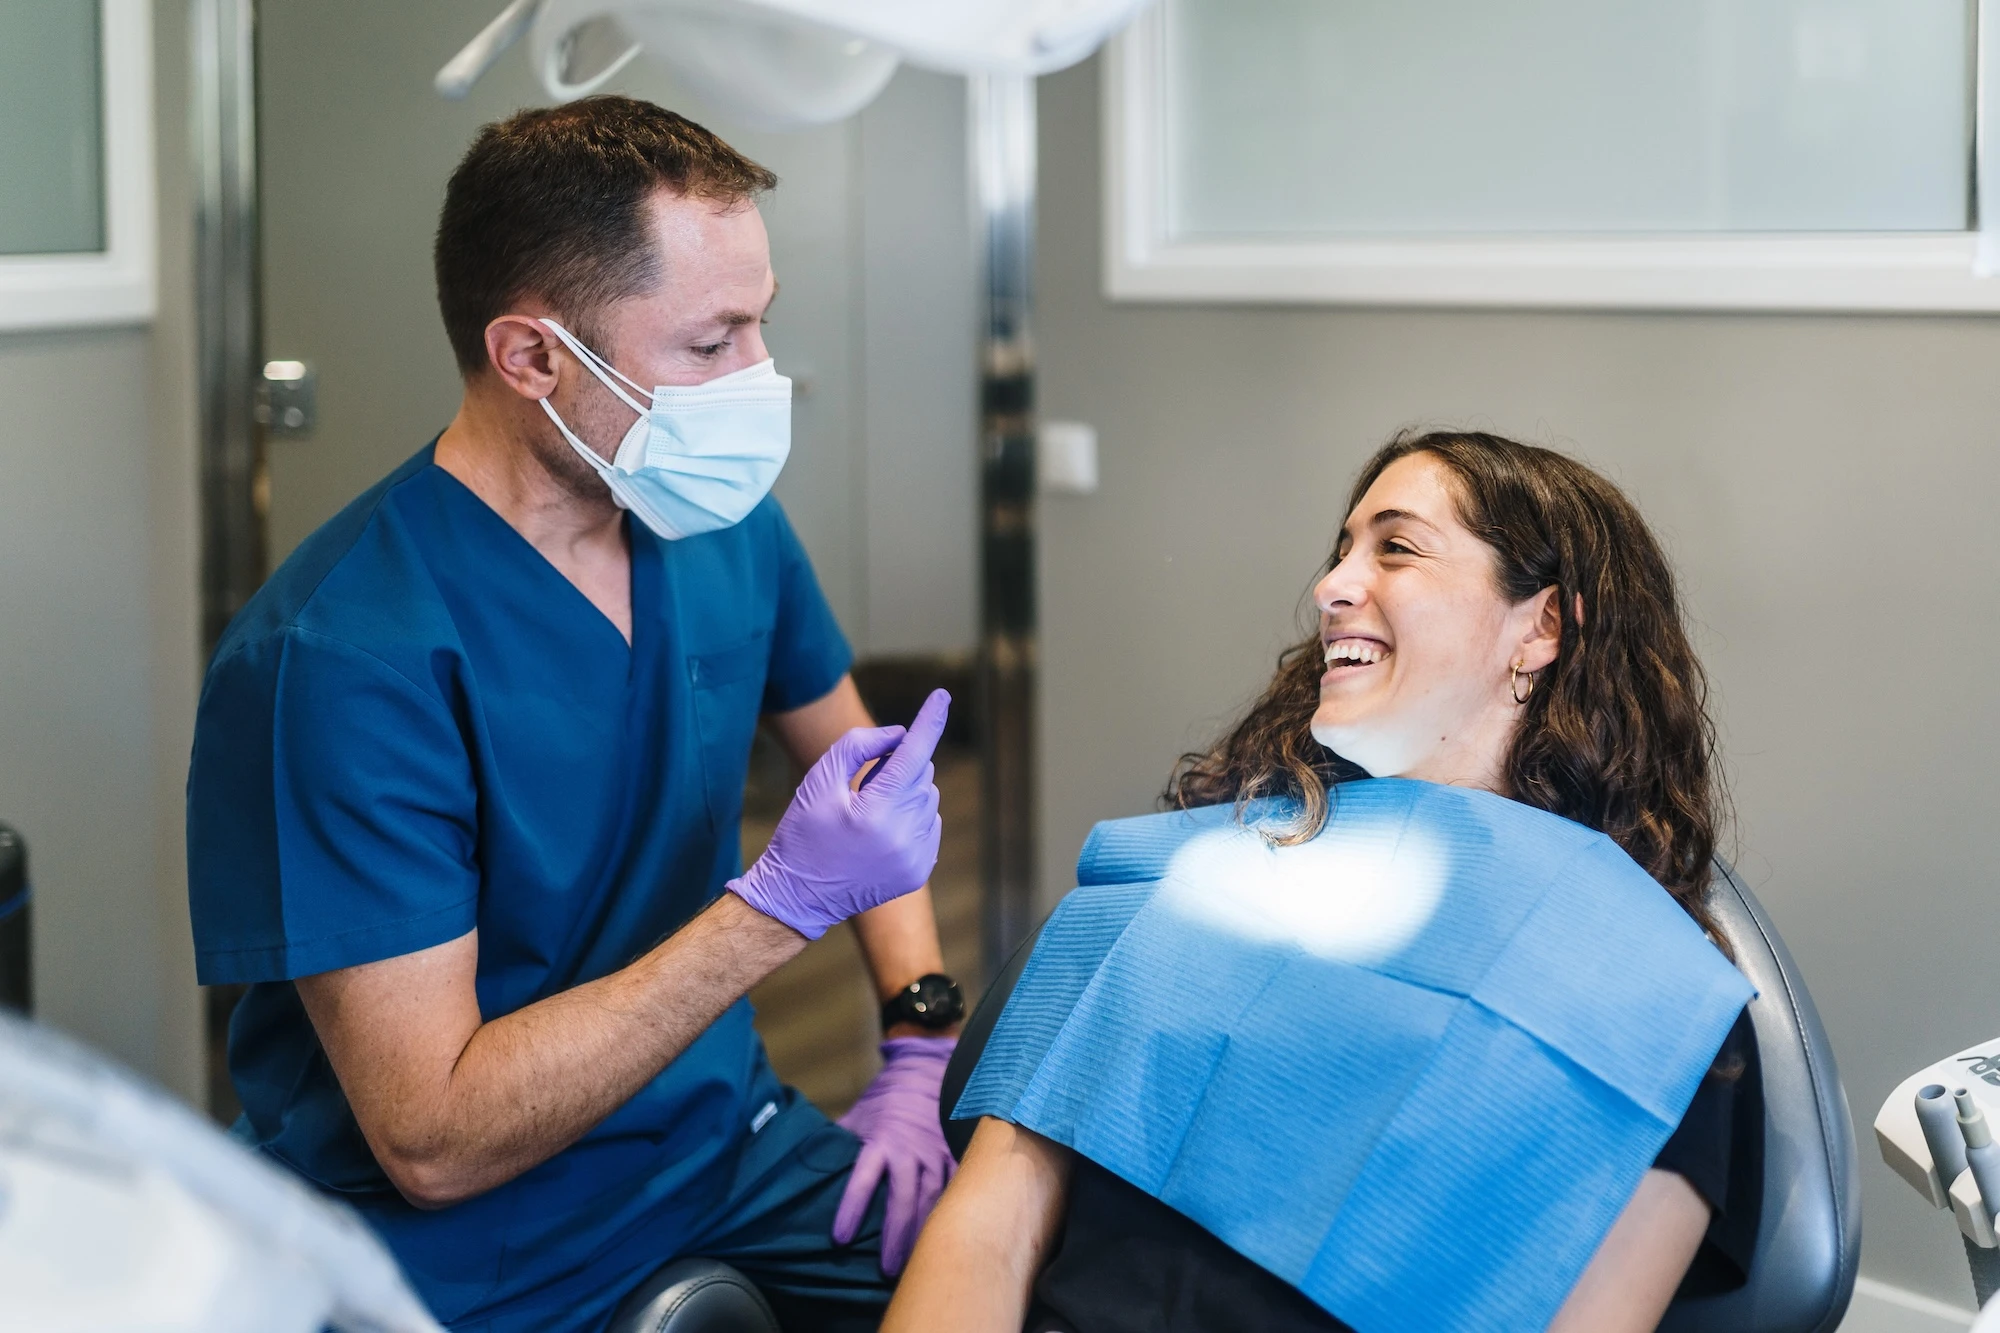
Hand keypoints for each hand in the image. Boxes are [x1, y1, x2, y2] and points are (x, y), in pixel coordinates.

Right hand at [728, 690, 947, 940]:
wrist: (797, 898)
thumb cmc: (802, 834)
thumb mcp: (818, 781)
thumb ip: (858, 746)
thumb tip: (899, 735)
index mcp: (876, 811)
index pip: (914, 754)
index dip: (929, 721)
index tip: (942, 695)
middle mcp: (903, 836)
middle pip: (921, 775)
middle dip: (899, 766)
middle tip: (863, 782)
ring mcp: (915, 857)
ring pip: (928, 798)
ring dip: (905, 791)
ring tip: (866, 811)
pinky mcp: (918, 871)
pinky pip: (929, 825)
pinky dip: (912, 816)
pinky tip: (879, 830)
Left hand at [832, 1035, 958, 1274]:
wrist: (927, 1071)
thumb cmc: (886, 1099)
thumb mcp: (859, 1116)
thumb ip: (839, 1142)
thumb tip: (805, 1163)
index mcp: (880, 1140)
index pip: (862, 1180)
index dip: (851, 1209)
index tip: (841, 1238)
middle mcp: (909, 1151)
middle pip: (901, 1201)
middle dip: (893, 1237)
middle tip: (883, 1270)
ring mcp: (934, 1155)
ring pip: (929, 1202)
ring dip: (920, 1234)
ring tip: (911, 1264)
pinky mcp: (952, 1157)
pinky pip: (953, 1190)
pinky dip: (947, 1214)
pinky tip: (943, 1237)